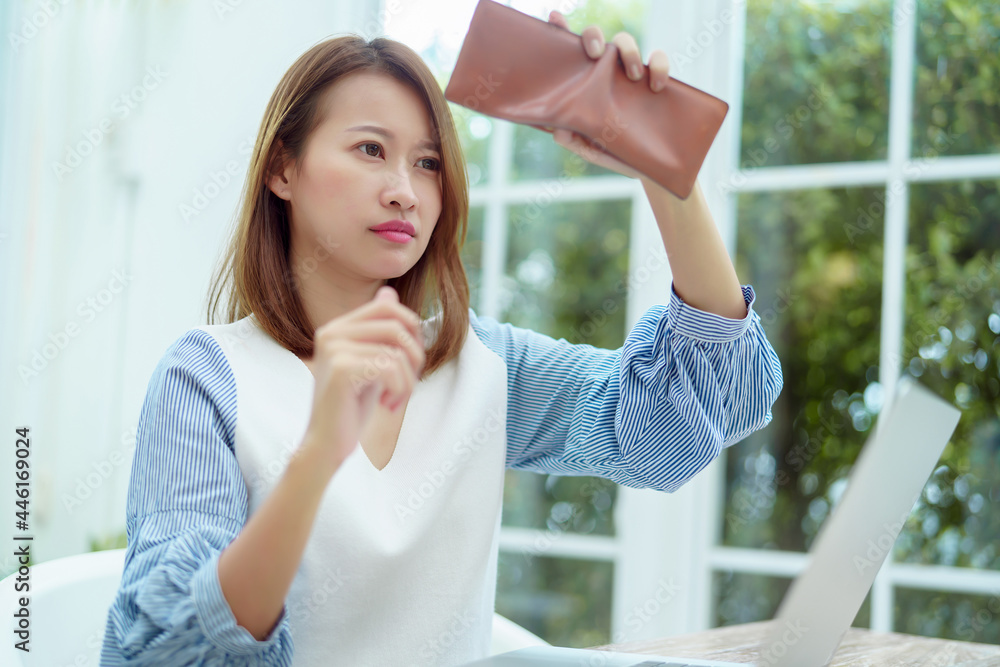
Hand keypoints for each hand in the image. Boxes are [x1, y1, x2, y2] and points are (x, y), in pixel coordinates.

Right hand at [298, 285, 424, 475]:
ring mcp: (334, 349)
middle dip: (415, 356)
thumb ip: (379, 332)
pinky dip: (399, 390)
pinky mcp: (342, 369)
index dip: (411, 329)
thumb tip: (390, 290)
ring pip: (397, 350)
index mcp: (337, 328)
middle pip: (397, 325)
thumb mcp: (371, 363)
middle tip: (408, 384)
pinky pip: (390, 368)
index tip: (410, 362)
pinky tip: (386, 406)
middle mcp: (331, 332)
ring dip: (407, 381)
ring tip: (395, 400)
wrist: (327, 445)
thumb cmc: (351, 408)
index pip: (388, 306)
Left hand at [546, 10, 671, 179]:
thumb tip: (558, 131)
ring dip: (628, 51)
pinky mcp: (654, 81)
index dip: (561, 32)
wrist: (651, 166)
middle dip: (594, 36)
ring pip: (626, 42)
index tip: (554, 19)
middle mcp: (605, 74)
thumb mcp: (592, 151)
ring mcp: (630, 75)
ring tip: (634, 76)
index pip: (570, 54)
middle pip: (598, 39)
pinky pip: (659, 60)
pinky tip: (656, 87)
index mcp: (585, 86)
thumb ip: (574, 141)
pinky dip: (659, 66)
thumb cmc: (615, 155)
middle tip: (597, 53)